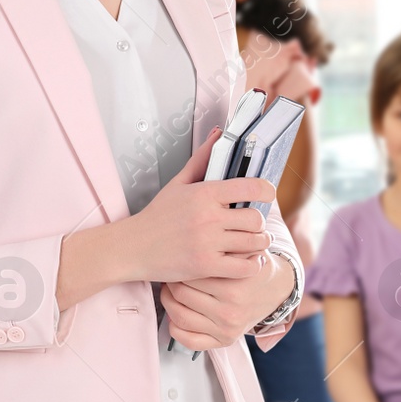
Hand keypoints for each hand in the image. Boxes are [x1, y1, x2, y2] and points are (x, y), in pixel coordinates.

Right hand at [123, 127, 276, 284]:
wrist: (133, 247)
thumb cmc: (157, 216)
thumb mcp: (178, 183)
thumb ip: (202, 159)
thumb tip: (219, 134)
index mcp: (204, 193)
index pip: (251, 187)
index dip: (267, 191)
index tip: (267, 195)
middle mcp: (208, 217)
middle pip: (256, 218)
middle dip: (259, 222)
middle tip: (254, 224)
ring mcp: (208, 243)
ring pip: (254, 242)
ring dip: (259, 243)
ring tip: (253, 242)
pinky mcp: (206, 266)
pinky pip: (245, 267)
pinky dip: (252, 265)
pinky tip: (247, 260)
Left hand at [160, 250, 292, 350]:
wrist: (276, 289)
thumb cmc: (254, 265)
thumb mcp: (246, 249)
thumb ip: (226, 241)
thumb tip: (196, 228)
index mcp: (235, 286)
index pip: (193, 274)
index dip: (180, 264)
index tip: (178, 257)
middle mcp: (230, 310)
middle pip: (183, 294)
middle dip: (173, 280)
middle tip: (171, 271)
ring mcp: (226, 328)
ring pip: (180, 316)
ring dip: (168, 301)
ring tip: (170, 289)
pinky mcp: (223, 341)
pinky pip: (189, 340)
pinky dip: (175, 328)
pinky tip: (174, 314)